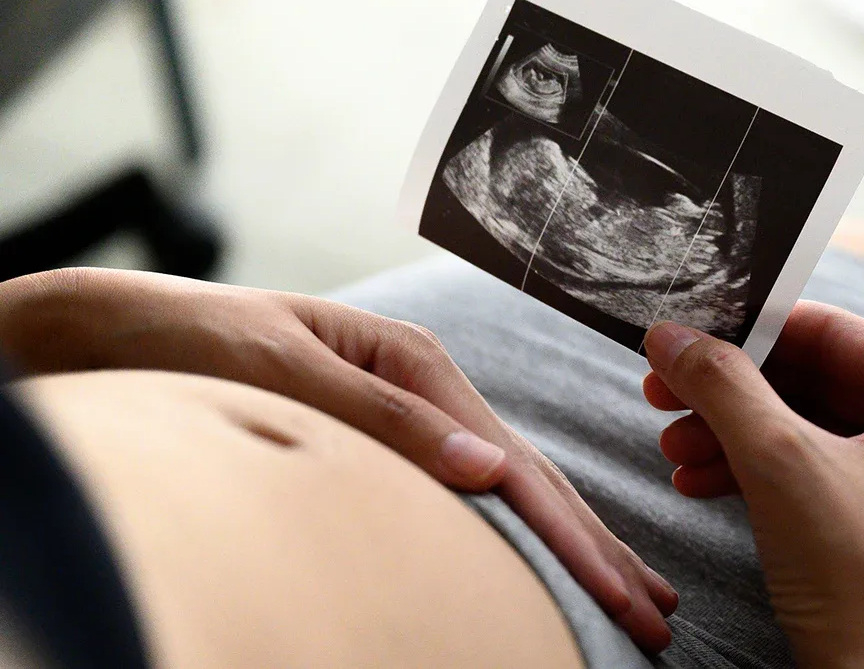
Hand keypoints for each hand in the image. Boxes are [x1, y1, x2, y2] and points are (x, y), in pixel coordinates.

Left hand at [0, 268, 675, 650]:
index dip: (578, 541)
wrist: (125, 325)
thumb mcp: (286, 373)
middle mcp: (430, 385)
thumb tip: (488, 471)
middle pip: (535, 479)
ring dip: (579, 541)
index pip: (518, 469)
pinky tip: (552, 548)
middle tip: (660, 615)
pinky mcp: (397, 431)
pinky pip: (481, 487)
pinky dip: (529, 526)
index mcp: (418, 365)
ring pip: (518, 484)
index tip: (629, 598)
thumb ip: (388, 421)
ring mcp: (418, 408)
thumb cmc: (197, 342)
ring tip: (635, 589)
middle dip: (600, 551)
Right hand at [641, 302, 863, 667]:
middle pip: (819, 381)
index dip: (752, 330)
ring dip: (735, 436)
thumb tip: (673, 336)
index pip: (837, 332)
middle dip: (733, 394)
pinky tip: (700, 484)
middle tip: (666, 392)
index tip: (690, 334)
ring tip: (675, 449)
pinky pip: (820, 475)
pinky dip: (759, 475)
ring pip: (812, 431)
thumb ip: (724, 386)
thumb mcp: (780, 463)